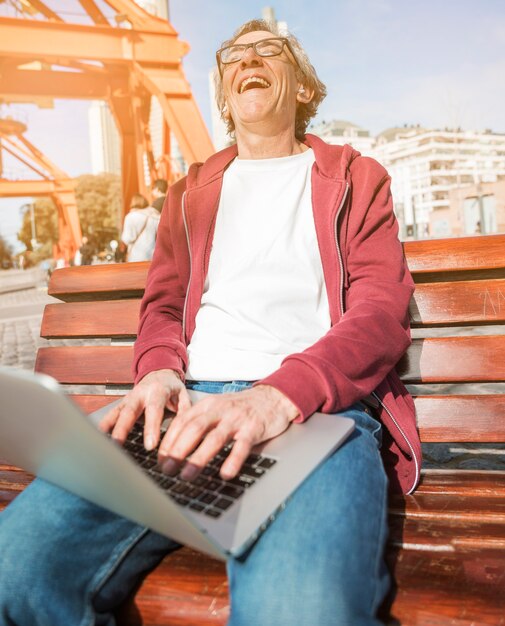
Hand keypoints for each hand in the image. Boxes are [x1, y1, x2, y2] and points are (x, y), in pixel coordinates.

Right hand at [98, 369, 190, 450]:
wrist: (160, 372)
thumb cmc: (172, 387)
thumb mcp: (183, 395)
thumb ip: (184, 411)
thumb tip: (184, 430)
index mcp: (158, 390)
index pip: (154, 409)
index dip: (151, 427)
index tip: (150, 445)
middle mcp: (140, 393)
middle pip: (129, 411)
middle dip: (122, 429)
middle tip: (118, 445)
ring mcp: (129, 398)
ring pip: (117, 413)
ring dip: (109, 428)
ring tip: (102, 444)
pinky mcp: (122, 403)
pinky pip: (111, 414)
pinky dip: (103, 425)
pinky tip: (98, 437)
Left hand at [157, 385, 298, 480]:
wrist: (273, 397)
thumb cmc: (242, 407)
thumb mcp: (217, 408)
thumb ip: (200, 422)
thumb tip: (176, 447)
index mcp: (208, 405)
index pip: (182, 422)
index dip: (169, 441)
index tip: (160, 459)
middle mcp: (220, 411)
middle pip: (194, 429)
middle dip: (177, 450)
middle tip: (167, 469)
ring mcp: (237, 419)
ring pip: (214, 438)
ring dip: (198, 458)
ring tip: (187, 475)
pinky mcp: (254, 429)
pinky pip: (242, 446)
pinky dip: (233, 460)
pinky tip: (225, 473)